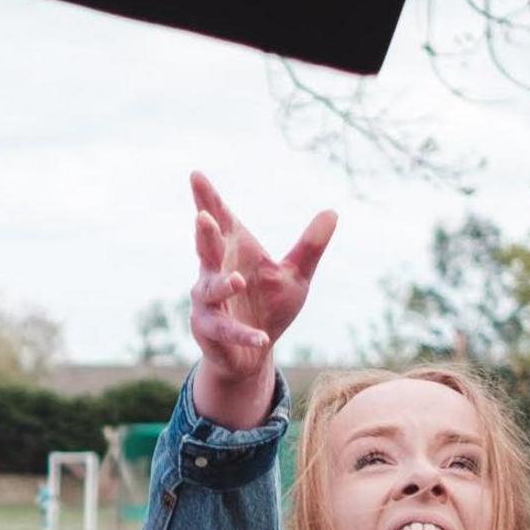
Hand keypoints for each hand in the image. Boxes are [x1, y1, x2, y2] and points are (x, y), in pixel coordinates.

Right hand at [184, 174, 330, 429]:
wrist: (253, 354)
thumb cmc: (269, 307)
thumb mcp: (295, 276)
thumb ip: (310, 247)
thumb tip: (333, 211)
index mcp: (233, 252)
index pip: (220, 221)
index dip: (207, 199)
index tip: (196, 175)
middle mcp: (213, 273)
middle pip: (206, 250)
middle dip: (205, 235)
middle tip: (203, 218)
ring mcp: (208, 303)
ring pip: (209, 290)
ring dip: (221, 284)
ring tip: (237, 280)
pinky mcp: (210, 331)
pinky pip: (227, 331)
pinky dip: (245, 334)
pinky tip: (263, 338)